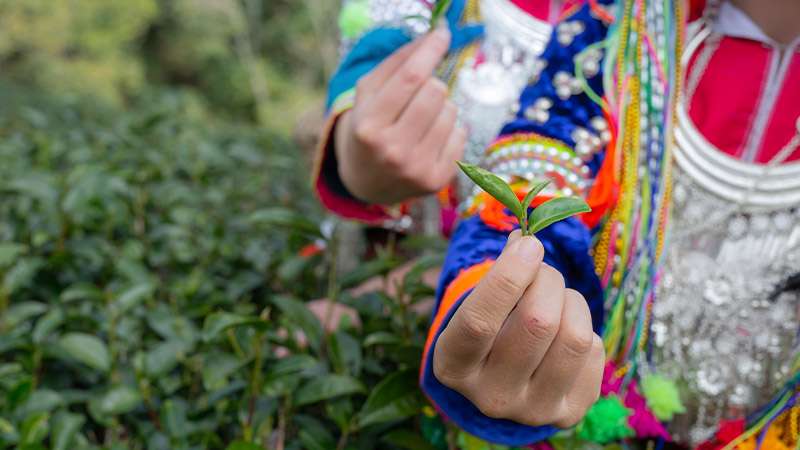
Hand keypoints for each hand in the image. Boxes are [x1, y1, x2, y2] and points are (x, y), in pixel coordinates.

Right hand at [334, 26, 465, 204]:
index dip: (430, 51)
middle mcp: (392, 150)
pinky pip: (461, 134)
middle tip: (420, 96)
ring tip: (423, 121)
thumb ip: (396, 63)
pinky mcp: (437, 180)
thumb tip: (433, 38)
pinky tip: (432, 139)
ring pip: (451, 111)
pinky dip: (451, 130)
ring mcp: (416, 168)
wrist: (366, 181)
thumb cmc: (369, 127)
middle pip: (435, 92)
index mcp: (369, 125)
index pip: (410, 77)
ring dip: (442, 108)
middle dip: (432, 85)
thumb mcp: (368, 94)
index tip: (442, 34)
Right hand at [433, 231, 603, 427]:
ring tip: (557, 299)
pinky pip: (593, 351)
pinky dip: (584, 327)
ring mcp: (533, 410)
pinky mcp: (569, 414)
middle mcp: (490, 396)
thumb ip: (500, 272)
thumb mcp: (478, 303)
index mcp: (453, 366)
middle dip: (548, 280)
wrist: (502, 381)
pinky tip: (564, 333)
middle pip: (538, 323)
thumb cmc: (488, 328)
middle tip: (543, 270)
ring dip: (571, 301)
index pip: (479, 322)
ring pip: (574, 337)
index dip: (508, 277)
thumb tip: (526, 241)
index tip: (530, 245)